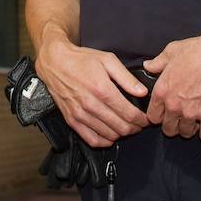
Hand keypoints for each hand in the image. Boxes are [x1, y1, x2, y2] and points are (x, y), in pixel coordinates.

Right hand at [34, 36, 148, 148]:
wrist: (54, 62)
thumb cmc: (81, 59)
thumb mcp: (107, 60)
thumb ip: (127, 77)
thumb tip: (142, 92)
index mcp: (102, 89)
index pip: (129, 114)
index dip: (142, 119)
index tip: (146, 119)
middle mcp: (91, 104)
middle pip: (121, 127)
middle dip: (135, 128)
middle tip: (139, 124)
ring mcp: (80, 115)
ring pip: (109, 135)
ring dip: (122, 134)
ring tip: (126, 127)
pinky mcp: (71, 120)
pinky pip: (91, 140)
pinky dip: (104, 141)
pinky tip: (110, 135)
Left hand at [142, 32, 200, 140]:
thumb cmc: (197, 51)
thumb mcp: (171, 51)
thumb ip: (157, 62)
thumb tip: (149, 66)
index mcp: (162, 91)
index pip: (153, 116)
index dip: (158, 116)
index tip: (163, 114)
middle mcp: (174, 105)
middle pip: (168, 129)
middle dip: (172, 125)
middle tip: (179, 119)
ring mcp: (192, 112)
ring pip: (186, 133)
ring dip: (189, 129)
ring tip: (193, 122)